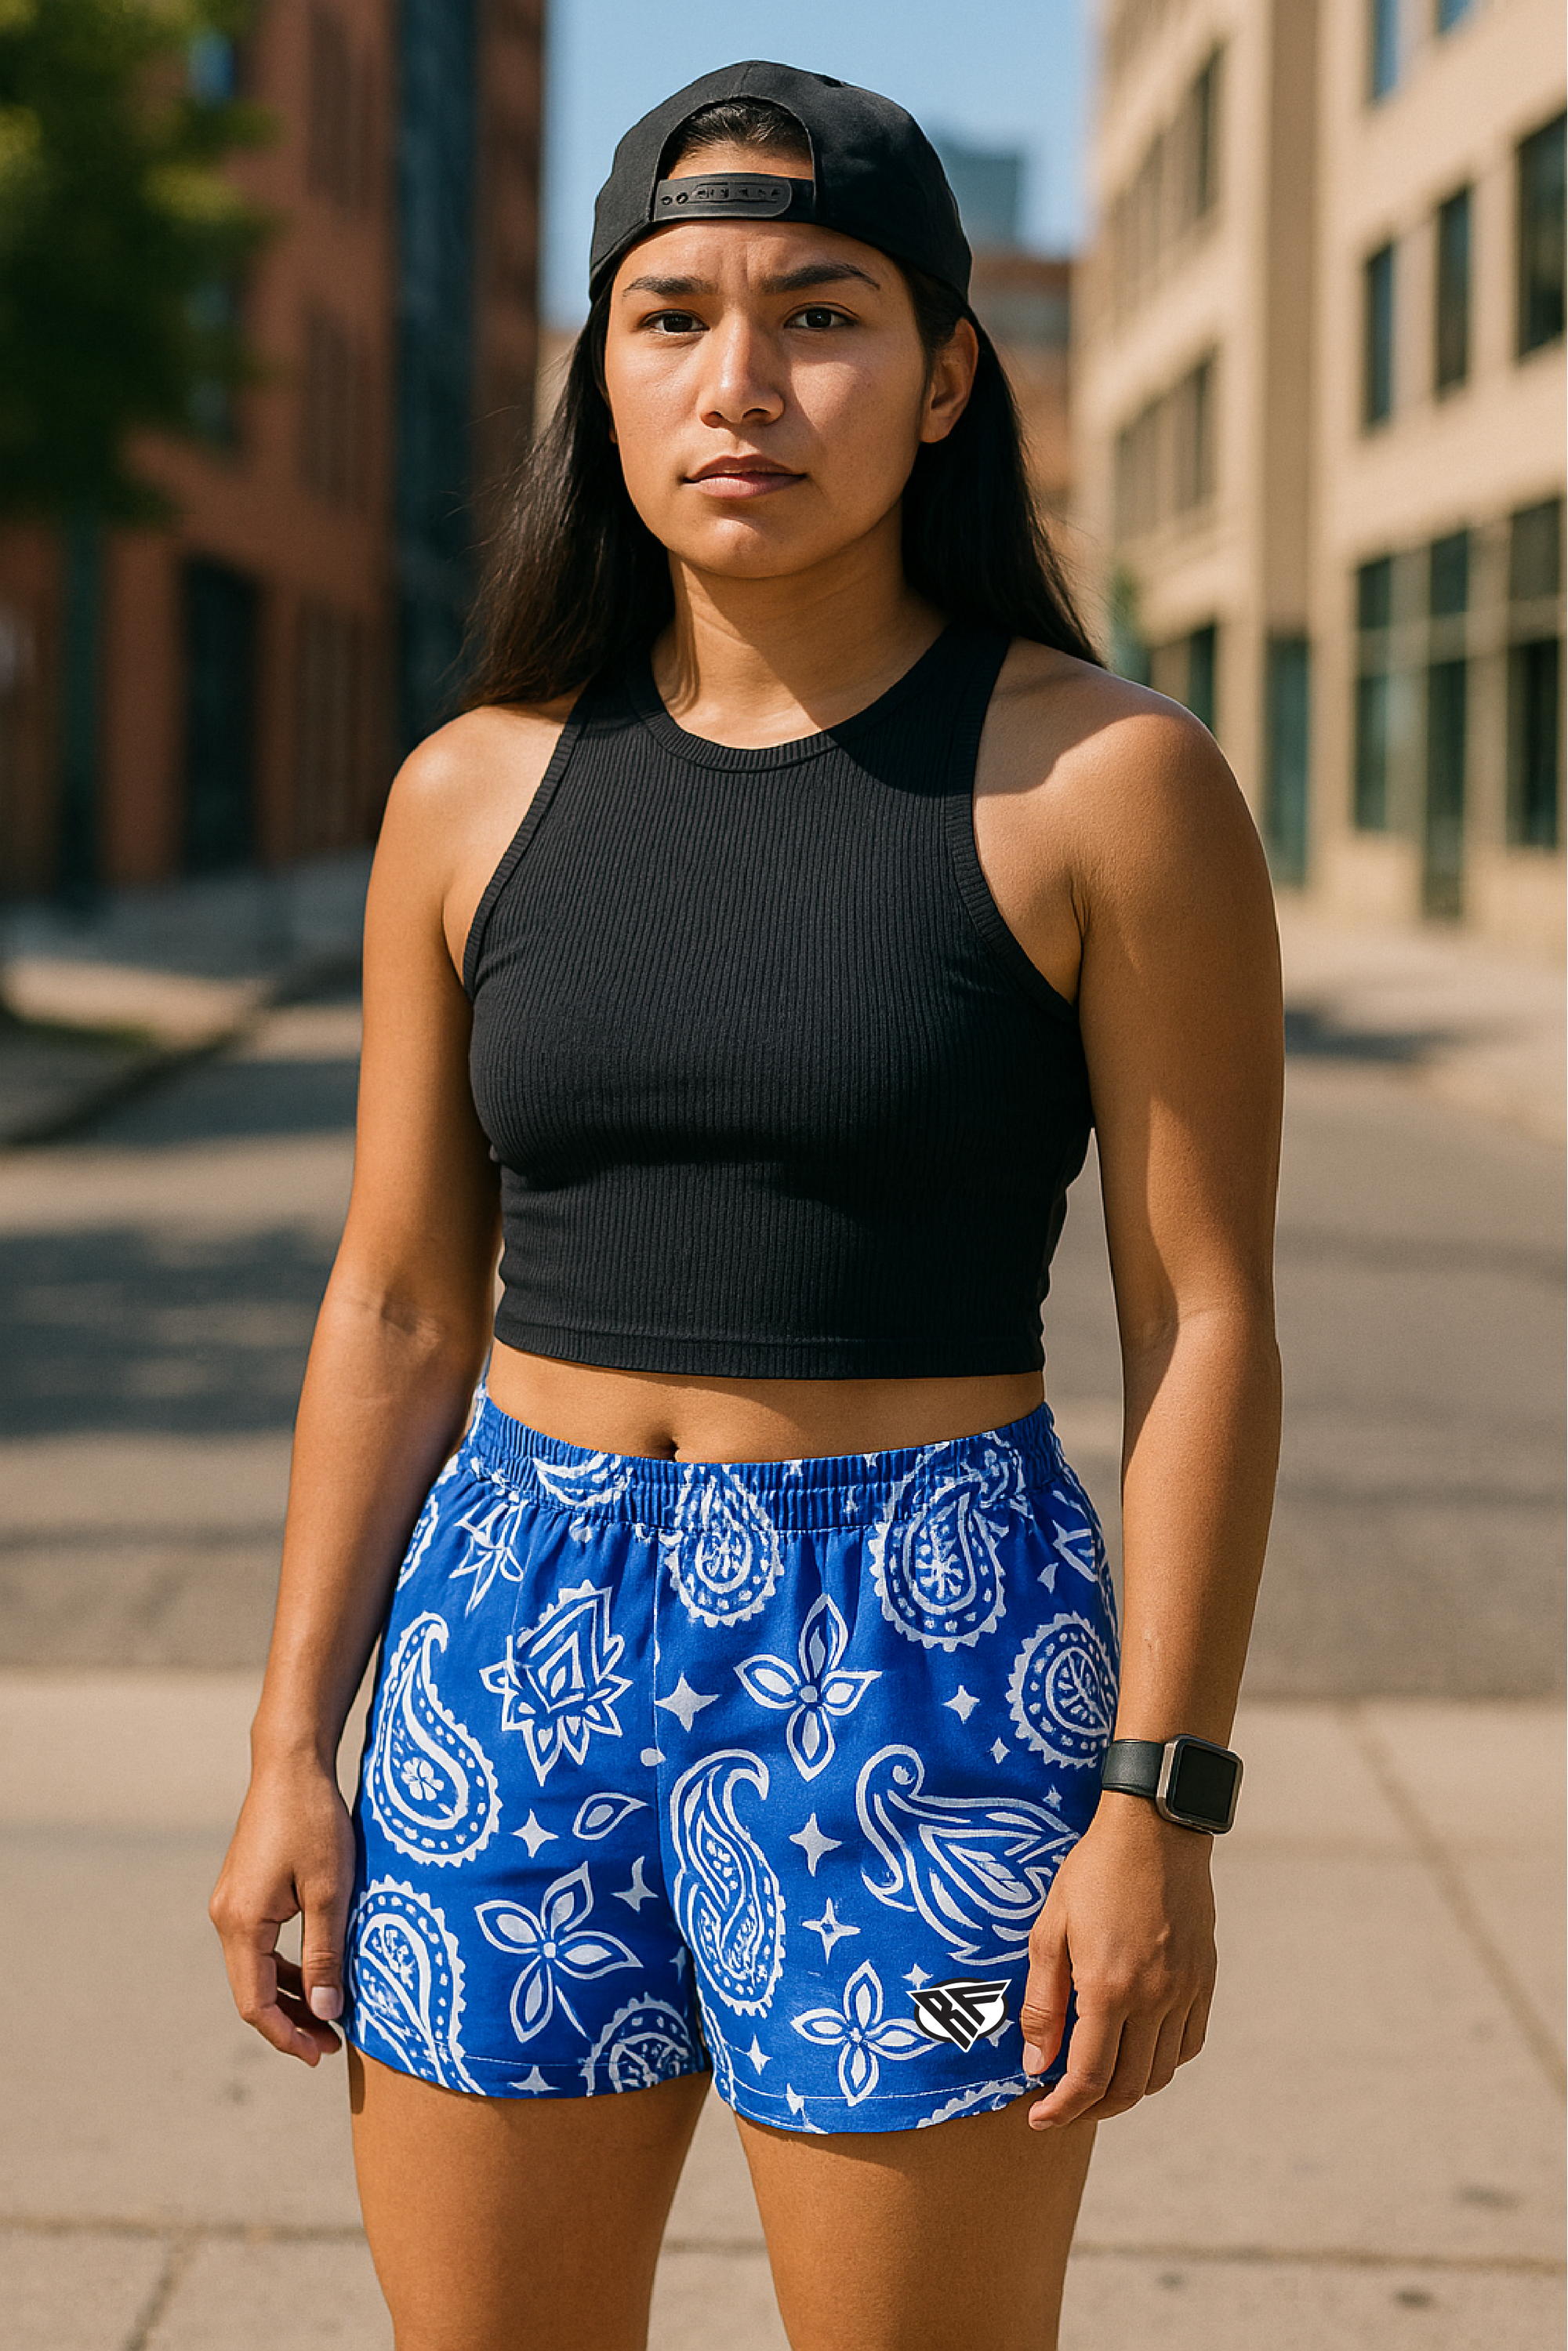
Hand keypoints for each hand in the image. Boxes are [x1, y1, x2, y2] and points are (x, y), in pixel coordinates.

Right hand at [209, 1758, 355, 2064]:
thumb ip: (326, 1954)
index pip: (255, 2003)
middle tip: (335, 2042)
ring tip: (332, 2014)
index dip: (287, 2036)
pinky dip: (288, 1965)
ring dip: (292, 1994)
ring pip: (258, 1968)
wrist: (292, 1763)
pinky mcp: (245, 1889)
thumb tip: (327, 2014)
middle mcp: (227, 1917)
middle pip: (253, 1990)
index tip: (322, 2054)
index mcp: (241, 1923)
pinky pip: (263, 1943)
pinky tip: (319, 1971)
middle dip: (292, 2021)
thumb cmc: (314, 1820)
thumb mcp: (330, 1890)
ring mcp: (233, 1902)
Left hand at [1018, 1794, 1215, 2128]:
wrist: (1156, 1830)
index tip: (1038, 2119)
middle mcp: (1154, 1998)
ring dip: (1127, 2090)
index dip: (1062, 2109)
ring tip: (1096, 2082)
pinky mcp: (1204, 1980)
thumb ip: (1043, 2002)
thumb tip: (1036, 2064)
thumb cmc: (1093, 1873)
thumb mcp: (1050, 1929)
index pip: (1089, 2077)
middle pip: (1128, 2086)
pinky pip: (1188, 2044)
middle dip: (1091, 2108)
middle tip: (1062, 2107)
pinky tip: (1137, 2050)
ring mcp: (1185, 1991)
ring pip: (1161, 2072)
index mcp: (1109, 1987)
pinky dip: (1162, 2062)